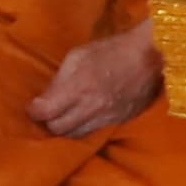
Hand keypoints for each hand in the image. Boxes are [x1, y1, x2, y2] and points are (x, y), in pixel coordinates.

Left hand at [23, 24, 161, 140]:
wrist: (151, 56)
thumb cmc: (112, 50)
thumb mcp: (78, 55)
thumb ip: (59, 79)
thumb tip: (45, 98)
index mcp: (79, 87)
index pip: (47, 112)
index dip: (35, 111)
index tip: (33, 107)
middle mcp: (91, 107)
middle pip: (58, 128)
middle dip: (48, 121)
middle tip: (46, 113)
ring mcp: (107, 118)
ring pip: (76, 135)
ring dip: (66, 128)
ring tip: (62, 118)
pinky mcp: (119, 122)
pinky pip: (94, 133)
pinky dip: (83, 128)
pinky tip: (81, 119)